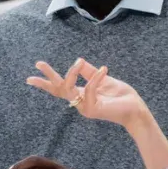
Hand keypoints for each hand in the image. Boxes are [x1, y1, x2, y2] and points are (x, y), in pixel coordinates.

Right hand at [27, 59, 147, 127]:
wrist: (136, 109)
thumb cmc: (122, 96)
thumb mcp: (103, 79)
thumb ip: (90, 72)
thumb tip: (78, 59)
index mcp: (81, 95)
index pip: (59, 88)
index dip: (46, 81)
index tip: (31, 74)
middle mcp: (80, 102)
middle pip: (58, 89)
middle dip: (48, 76)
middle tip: (38, 64)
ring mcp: (85, 107)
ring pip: (69, 89)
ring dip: (73, 73)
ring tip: (79, 62)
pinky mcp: (93, 109)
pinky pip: (89, 89)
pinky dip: (95, 78)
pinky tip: (103, 70)